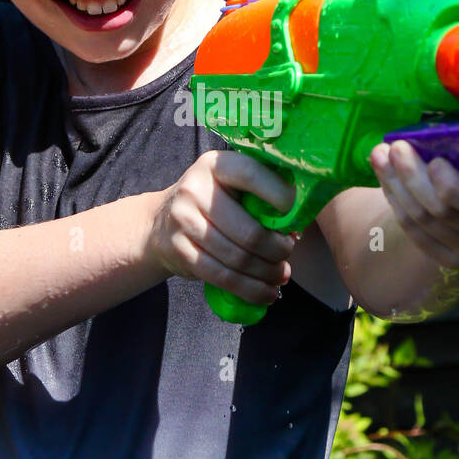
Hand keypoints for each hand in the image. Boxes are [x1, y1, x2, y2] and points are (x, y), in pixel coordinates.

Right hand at [149, 150, 297, 304]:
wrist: (160, 222)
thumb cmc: (211, 202)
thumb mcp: (230, 184)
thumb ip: (260, 194)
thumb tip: (299, 224)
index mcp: (216, 165)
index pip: (252, 175)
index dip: (281, 197)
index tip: (298, 216)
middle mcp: (196, 189)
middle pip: (249, 231)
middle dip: (278, 249)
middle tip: (288, 254)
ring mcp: (184, 221)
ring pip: (238, 258)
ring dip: (266, 273)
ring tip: (281, 276)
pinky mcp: (180, 252)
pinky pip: (222, 277)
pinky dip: (250, 290)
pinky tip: (266, 293)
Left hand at [369, 116, 458, 269]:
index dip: (454, 186)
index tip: (435, 160)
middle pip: (443, 212)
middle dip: (413, 177)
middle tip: (396, 147)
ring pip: (423, 221)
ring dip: (396, 185)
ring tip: (380, 155)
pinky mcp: (449, 259)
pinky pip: (414, 232)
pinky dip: (397, 202)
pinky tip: (386, 179)